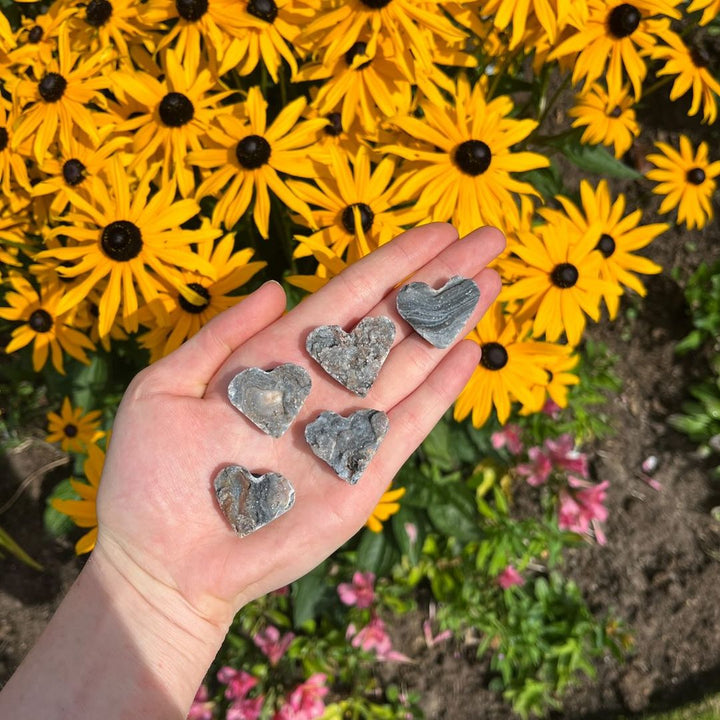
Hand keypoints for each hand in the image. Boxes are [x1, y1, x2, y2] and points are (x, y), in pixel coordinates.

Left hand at [95, 223, 503, 629]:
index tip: (438, 229)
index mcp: (276, 360)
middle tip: (488, 241)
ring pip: (410, 363)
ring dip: (451, 323)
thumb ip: (221, 336)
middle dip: (439, 281)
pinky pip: (409, 424)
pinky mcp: (361, 476)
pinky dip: (441, 390)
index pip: (348, 298)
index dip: (393, 263)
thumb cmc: (151, 479)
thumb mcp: (164, 389)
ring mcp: (345, 429)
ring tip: (489, 281)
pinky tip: (469, 352)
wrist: (164, 564)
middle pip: (392, 321)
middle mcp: (320, 387)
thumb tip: (277, 288)